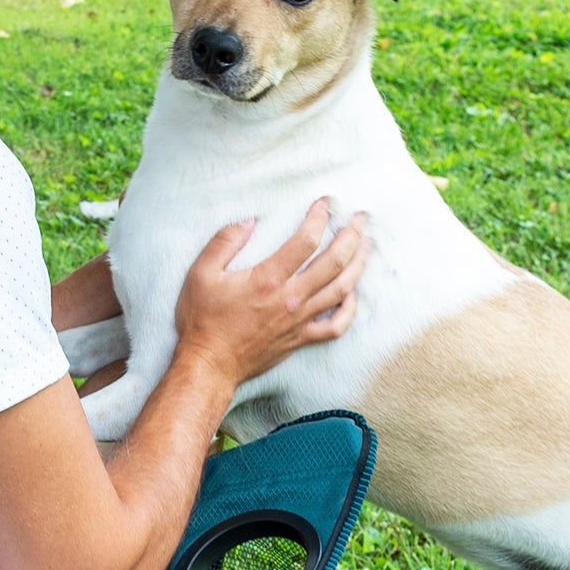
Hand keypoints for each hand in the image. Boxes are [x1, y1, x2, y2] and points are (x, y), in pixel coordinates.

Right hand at [172, 199, 370, 389]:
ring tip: (368, 245)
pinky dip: (350, 310)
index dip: (319, 217)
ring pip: (342, 289)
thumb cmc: (202, 320)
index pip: (306, 240)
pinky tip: (354, 293)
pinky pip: (336, 326)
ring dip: (359, 264)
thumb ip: (223, 242)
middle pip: (334, 262)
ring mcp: (299, 320)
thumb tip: (247, 221)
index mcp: (268, 279)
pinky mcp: (300, 339)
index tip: (324, 204)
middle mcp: (290, 298)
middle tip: (359, 218)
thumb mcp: (200, 274)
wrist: (209, 365)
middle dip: (351, 235)